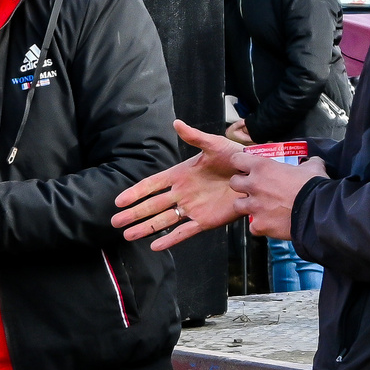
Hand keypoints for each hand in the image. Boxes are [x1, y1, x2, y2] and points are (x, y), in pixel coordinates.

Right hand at [113, 121, 325, 248]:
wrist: (255, 175)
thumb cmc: (235, 157)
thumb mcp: (214, 145)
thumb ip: (195, 137)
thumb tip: (176, 123)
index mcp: (180, 175)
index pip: (152, 185)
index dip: (135, 192)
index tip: (119, 201)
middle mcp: (182, 193)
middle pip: (152, 205)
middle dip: (133, 214)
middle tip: (115, 222)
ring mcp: (192, 208)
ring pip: (163, 220)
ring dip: (145, 228)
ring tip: (127, 236)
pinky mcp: (205, 221)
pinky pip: (184, 231)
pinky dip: (170, 239)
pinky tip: (155, 246)